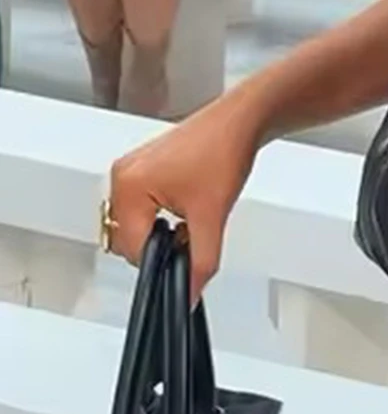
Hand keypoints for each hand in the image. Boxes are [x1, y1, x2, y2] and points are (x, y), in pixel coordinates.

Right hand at [106, 91, 263, 299]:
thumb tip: (189, 292)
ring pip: (134, 225)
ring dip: (160, 231)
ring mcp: (130, 170)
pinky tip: (185, 206)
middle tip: (192, 232)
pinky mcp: (142, 168)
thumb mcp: (212, 216)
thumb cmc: (224, 151)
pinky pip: (140, 206)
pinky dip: (160, 215)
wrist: (240, 121)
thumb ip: (201, 261)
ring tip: (191, 215)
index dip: (161, 261)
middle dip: (159, 245)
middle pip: (128, 239)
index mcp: (129, 187)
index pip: (133, 249)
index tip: (185, 259)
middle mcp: (122, 177)